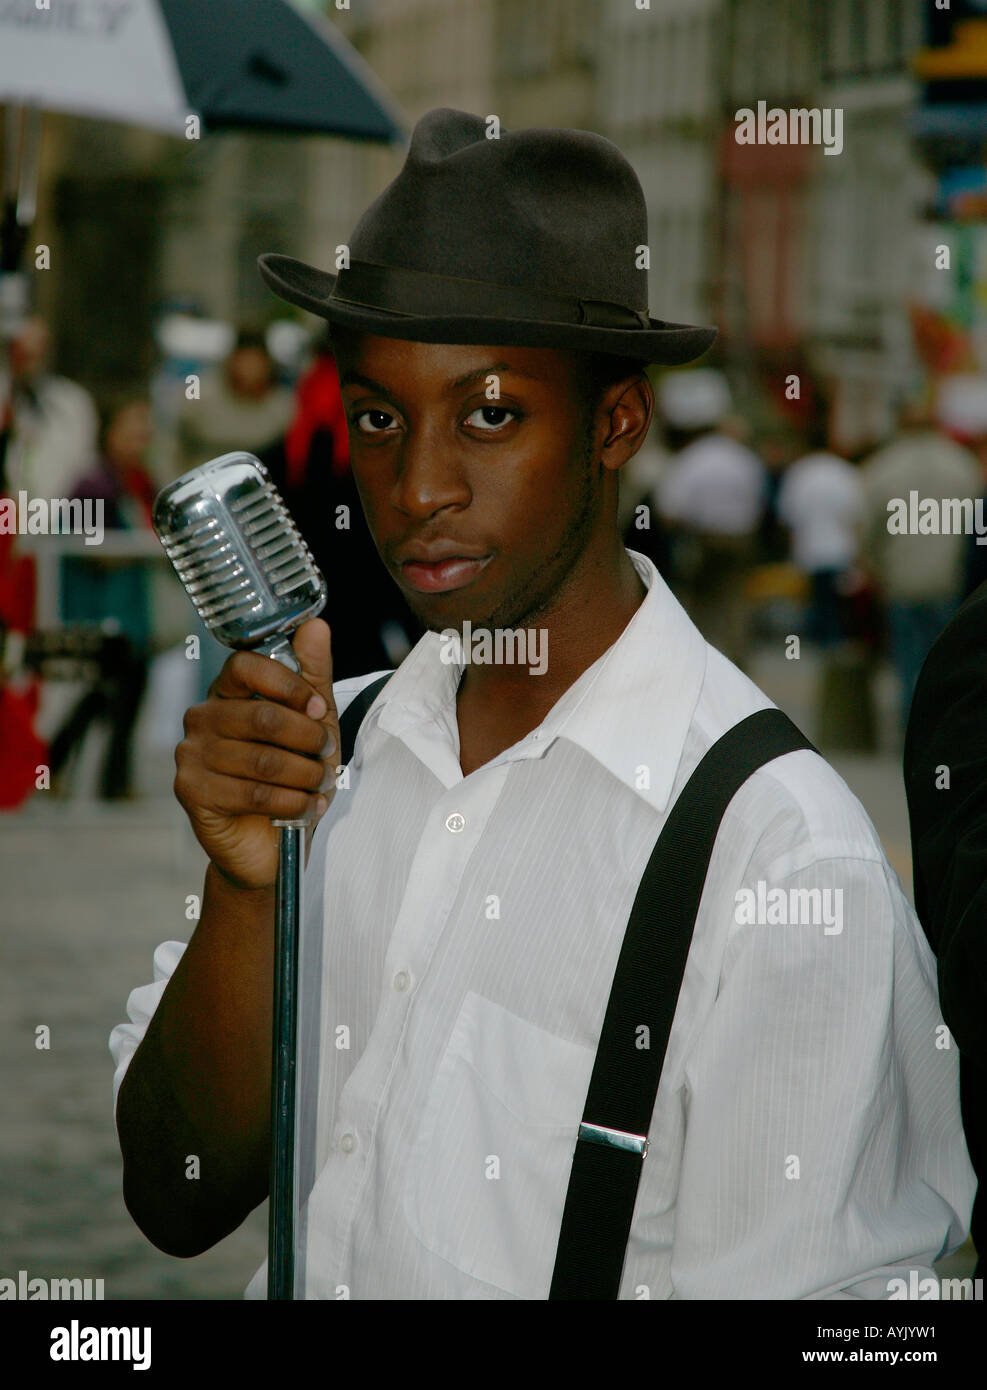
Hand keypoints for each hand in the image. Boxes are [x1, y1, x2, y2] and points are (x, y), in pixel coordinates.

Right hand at [173, 618, 339, 889]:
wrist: (269, 844)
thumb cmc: (289, 778)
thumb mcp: (311, 722)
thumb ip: (312, 674)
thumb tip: (315, 624)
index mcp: (226, 693)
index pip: (248, 666)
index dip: (290, 685)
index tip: (317, 708)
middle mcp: (201, 718)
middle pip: (262, 715)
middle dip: (307, 740)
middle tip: (326, 757)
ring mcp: (191, 755)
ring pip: (263, 759)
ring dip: (304, 776)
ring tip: (319, 786)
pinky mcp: (191, 792)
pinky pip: (252, 793)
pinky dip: (291, 804)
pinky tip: (304, 808)